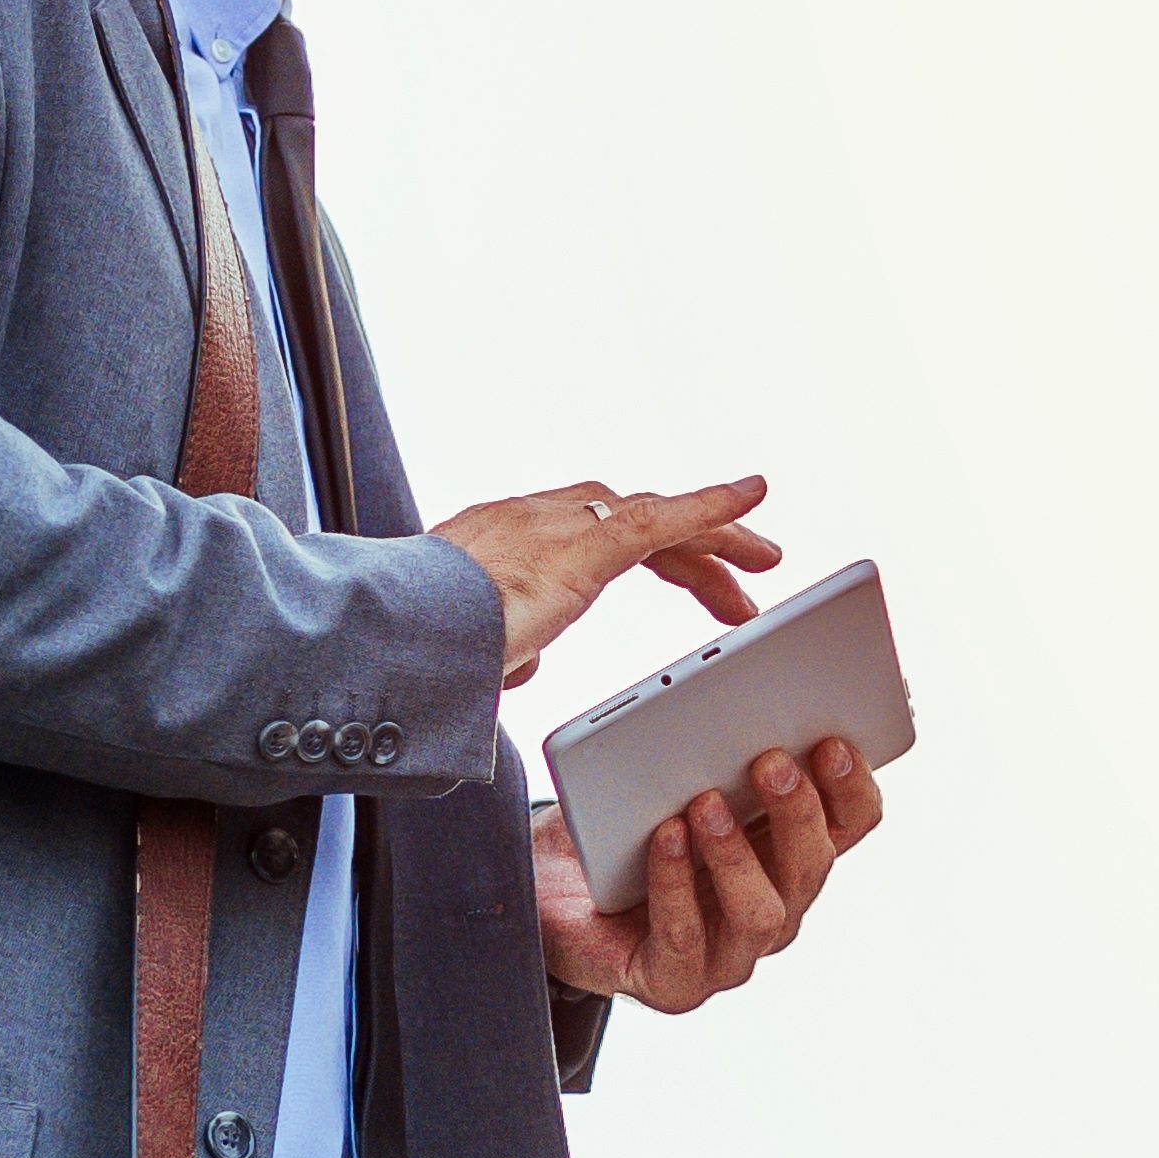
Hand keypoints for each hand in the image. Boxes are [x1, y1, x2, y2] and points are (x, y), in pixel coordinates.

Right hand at [442, 476, 770, 681]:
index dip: (635, 547)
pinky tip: (754, 496)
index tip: (672, 564)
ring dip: (714, 537)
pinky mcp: (584, 546)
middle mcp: (531, 520)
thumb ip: (502, 645)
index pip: (584, 533)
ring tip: (764, 560)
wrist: (394, 639)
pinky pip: (664, 518)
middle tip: (735, 582)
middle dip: (688, 549)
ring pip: (655, 517)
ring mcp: (555, 526)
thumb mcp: (467, 651)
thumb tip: (523, 661)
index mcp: (503, 543)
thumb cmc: (415, 653)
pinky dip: (712, 505)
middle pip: (628, 519)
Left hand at [540, 737, 880, 1014]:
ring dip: (738, 855)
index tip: (831, 742)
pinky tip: (663, 837)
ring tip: (705, 804)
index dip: (850, 787)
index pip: (847, 825)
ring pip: (762, 913)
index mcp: (784, 855)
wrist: (545, 894)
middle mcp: (770, 907)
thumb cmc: (617, 834)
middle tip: (769, 762)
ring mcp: (728, 954)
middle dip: (796, 811)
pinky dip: (675, 882)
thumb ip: (714, 758)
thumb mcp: (671, 783)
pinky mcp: (675, 982)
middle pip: (813, 866)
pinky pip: (684, 936)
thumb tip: (732, 715)